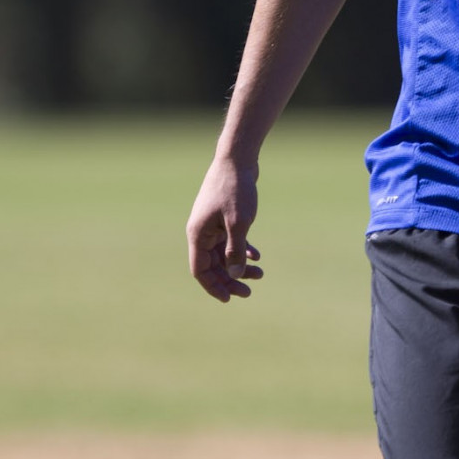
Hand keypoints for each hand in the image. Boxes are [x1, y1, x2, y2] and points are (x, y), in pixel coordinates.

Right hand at [186, 155, 263, 302]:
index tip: (229, 299)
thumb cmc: (236, 189)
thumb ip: (236, 250)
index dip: (213, 287)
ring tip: (260, 273)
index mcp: (198, 235)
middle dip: (230, 279)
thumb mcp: (239, 223)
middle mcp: (201, 231)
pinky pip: (230, 240)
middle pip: (212, 265)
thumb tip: (235, 276)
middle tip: (249, 291)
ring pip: (223, 253)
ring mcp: (211, 224)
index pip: (200, 270)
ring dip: (239, 265)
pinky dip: (242, 249)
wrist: (237, 159)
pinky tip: (257, 255)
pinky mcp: (222, 217)